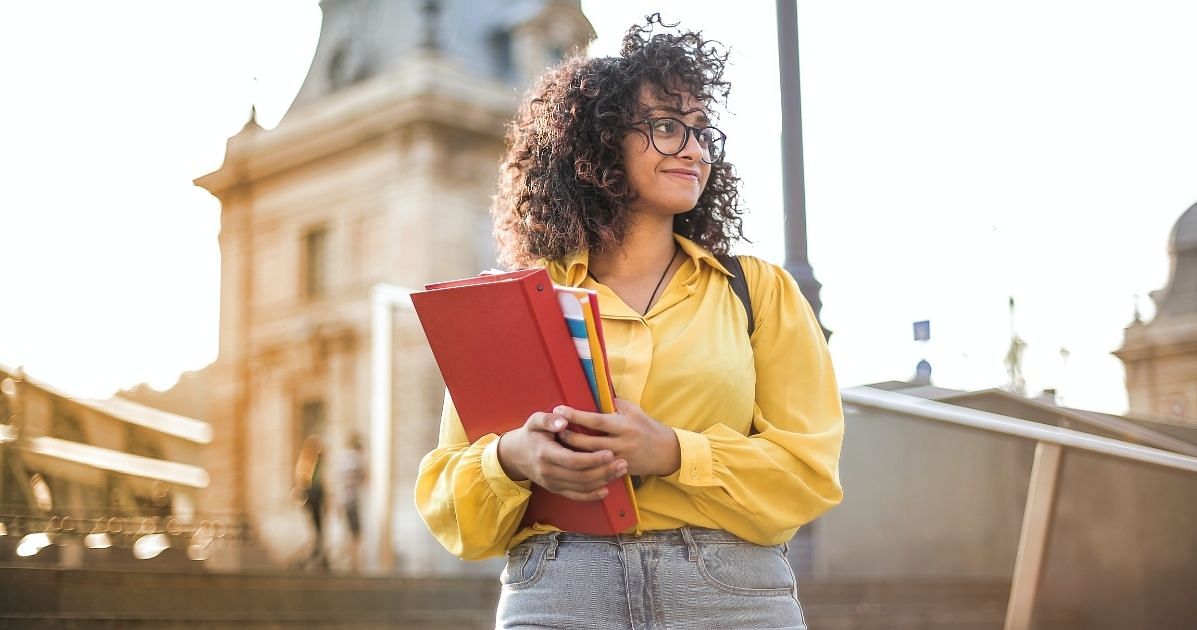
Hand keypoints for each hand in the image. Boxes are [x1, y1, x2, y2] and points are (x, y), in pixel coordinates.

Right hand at [496, 411, 627, 501]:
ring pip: (581, 487)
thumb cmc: (530, 434)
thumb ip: (548, 419)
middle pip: (580, 476)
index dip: (592, 459)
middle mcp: (548, 472)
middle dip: (604, 471)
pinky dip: (591, 495)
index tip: (610, 453)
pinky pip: (575, 496)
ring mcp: (552, 483)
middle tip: (623, 463)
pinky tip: (606, 489)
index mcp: (545, 453)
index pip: (572, 460)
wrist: (515, 455)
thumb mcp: (534, 421)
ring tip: (620, 471)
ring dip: (603, 481)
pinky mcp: (556, 489)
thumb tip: (563, 420)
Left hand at [555, 399, 680, 476]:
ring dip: (573, 451)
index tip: (560, 409)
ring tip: (558, 444)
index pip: (595, 420)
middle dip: (569, 436)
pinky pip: (598, 469)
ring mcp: (620, 459)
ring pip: (590, 458)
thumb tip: (594, 394)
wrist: (666, 452)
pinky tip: (572, 460)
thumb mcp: (634, 410)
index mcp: (624, 425)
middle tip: (554, 429)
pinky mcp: (619, 470)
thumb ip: (615, 404)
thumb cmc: (647, 427)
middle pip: (589, 442)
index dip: (576, 415)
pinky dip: (583, 464)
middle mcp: (621, 443)